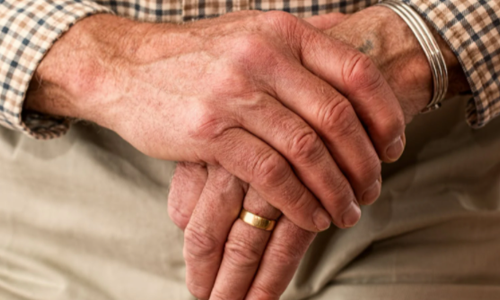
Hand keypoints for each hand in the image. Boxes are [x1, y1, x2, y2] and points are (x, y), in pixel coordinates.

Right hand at [169, 8, 470, 299]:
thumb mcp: (249, 30)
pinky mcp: (209, 131)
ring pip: (306, 149)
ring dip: (334, 188)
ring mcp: (234, 93)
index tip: (393, 146)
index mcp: (281, 32)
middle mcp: (262, 57)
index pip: (355, 71)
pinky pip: (269, 172)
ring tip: (346, 211)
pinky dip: (298, 201)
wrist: (126, 68)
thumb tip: (349, 31)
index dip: (385, 113)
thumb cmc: (195, 57)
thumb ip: (300, 35)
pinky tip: (311, 217)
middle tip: (371, 188)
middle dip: (363, 161)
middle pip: (336, 116)